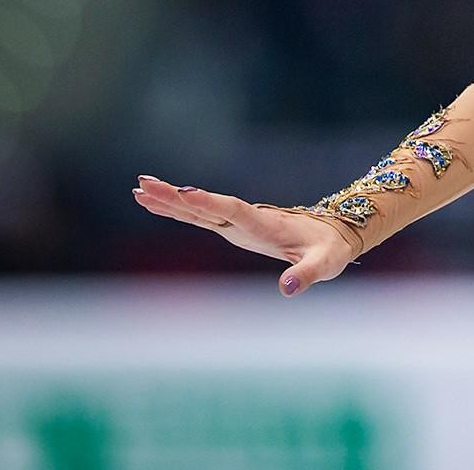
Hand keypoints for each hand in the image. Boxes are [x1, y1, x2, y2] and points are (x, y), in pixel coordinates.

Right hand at [132, 174, 354, 296]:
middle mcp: (247, 218)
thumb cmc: (329, 250)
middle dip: (176, 196)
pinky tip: (155, 204)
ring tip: (140, 189)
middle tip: (144, 184)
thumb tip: (288, 289)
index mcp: (264, 224)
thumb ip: (307, 275)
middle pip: (207, 204)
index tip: (184, 192)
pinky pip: (201, 217)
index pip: (232, 210)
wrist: (333, 233)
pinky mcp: (233, 227)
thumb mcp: (324, 264)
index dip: (209, 202)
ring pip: (199, 209)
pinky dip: (179, 210)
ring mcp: (238, 222)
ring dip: (171, 200)